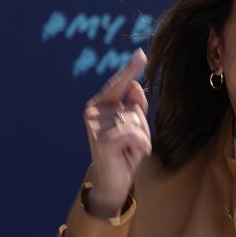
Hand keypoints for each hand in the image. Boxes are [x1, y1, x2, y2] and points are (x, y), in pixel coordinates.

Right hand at [82, 49, 150, 216]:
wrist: (112, 182)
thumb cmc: (124, 152)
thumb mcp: (134, 126)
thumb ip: (136, 106)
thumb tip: (137, 85)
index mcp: (100, 105)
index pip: (119, 84)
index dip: (131, 70)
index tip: (142, 54)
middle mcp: (94, 112)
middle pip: (134, 107)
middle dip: (141, 126)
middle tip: (130, 144)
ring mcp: (95, 126)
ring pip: (136, 120)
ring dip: (142, 138)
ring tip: (129, 150)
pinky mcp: (102, 141)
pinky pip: (134, 133)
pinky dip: (141, 145)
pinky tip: (132, 154)